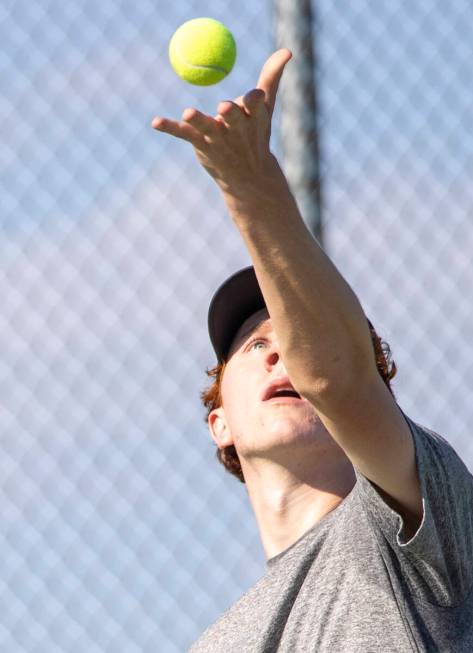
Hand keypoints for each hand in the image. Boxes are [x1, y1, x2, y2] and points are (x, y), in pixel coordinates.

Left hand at [151, 49, 292, 193]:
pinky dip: (169, 127)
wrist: (248, 178)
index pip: (255, 106)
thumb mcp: (266, 108)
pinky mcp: (200, 145)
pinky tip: (155, 123)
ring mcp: (217, 139)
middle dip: (230, 114)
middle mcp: (237, 130)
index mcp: (254, 119)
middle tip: (223, 107)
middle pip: (233, 118)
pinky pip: (183, 134)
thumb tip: (288, 50)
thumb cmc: (256, 136)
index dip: (253, 101)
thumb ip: (272, 78)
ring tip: (189, 113)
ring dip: (198, 120)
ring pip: (207, 127)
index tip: (254, 95)